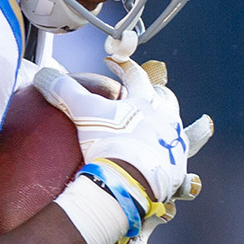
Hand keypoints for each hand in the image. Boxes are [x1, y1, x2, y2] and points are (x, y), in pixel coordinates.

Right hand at [34, 56, 211, 205]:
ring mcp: (174, 146)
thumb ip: (65, 91)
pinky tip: (188, 178)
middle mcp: (166, 121)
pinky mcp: (177, 173)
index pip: (135, 76)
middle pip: (166, 100)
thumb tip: (44, 75)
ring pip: (186, 132)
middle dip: (158, 93)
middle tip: (153, 93)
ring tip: (199, 126)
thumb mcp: (84, 113)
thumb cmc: (109, 142)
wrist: (129, 180)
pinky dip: (186, 174)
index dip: (122, 66)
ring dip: (188, 128)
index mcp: (145, 103)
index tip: (111, 62)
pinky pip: (186, 174)